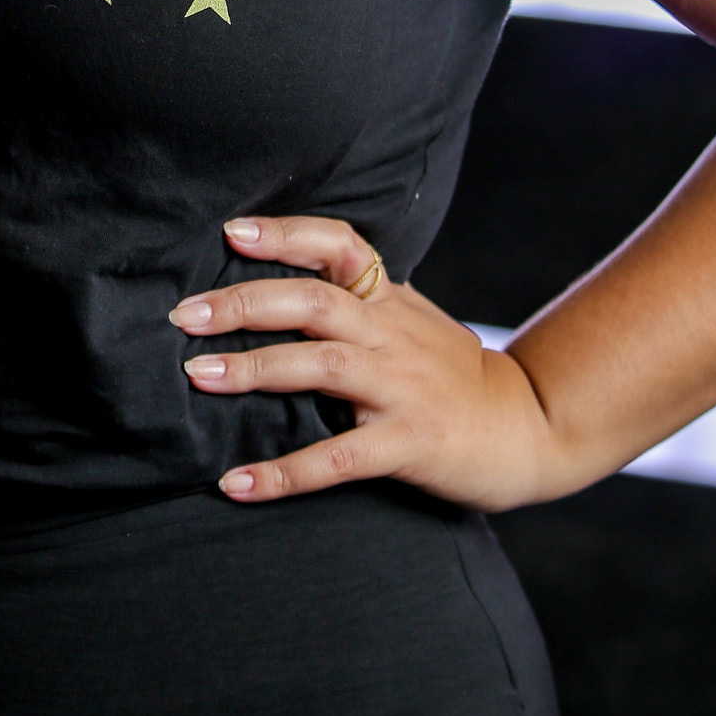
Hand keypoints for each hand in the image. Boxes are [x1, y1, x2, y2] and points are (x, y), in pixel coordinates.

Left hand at [170, 215, 562, 510]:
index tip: (230, 232)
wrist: (531, 428)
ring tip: (195, 376)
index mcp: (389, 301)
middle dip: (244, 303)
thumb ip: (358, 303)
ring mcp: (402, 388)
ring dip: (252, 370)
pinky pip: (338, 458)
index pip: (339, 246)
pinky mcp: (410, 444)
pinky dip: (284, 473)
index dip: (285, 234)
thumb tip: (279, 286)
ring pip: (320, 367)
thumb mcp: (410, 321)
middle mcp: (392, 335)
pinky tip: (236, 484)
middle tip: (183, 313)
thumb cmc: (454, 375)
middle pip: (313, 301)